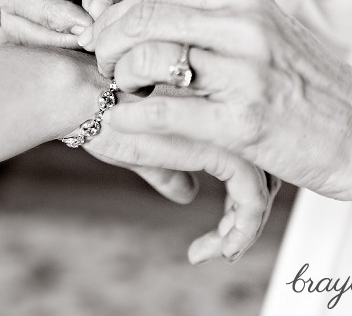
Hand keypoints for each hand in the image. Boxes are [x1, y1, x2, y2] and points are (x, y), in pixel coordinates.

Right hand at [0, 0, 184, 47]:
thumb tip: (96, 12)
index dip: (43, 12)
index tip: (83, 23)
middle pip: (14, 16)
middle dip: (50, 34)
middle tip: (92, 41)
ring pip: (27, 33)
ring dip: (57, 46)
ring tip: (97, 45)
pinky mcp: (54, 9)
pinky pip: (49, 37)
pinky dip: (66, 48)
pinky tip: (94, 51)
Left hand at [80, 0, 351, 202]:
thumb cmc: (312, 89)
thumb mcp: (266, 34)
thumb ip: (215, 23)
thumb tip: (150, 23)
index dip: (117, 18)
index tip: (103, 40)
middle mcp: (244, 25)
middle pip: (143, 19)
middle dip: (106, 43)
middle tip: (101, 67)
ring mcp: (246, 72)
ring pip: (148, 59)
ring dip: (118, 79)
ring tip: (121, 94)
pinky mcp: (244, 121)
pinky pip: (163, 112)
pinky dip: (132, 117)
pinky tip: (124, 123)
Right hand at [82, 119, 278, 263]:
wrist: (87, 99)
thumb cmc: (103, 115)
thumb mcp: (145, 148)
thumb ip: (171, 168)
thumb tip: (188, 192)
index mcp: (214, 111)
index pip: (250, 158)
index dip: (240, 199)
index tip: (217, 231)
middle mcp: (230, 115)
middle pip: (264, 173)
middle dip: (244, 217)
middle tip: (220, 247)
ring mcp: (230, 129)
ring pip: (263, 189)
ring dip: (242, 231)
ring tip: (212, 252)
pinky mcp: (224, 148)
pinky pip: (252, 199)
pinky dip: (241, 231)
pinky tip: (217, 249)